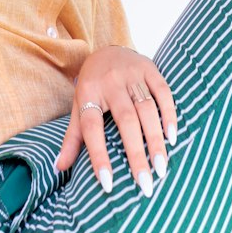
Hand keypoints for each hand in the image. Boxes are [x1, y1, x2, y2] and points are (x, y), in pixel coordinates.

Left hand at [52, 45, 177, 196]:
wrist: (107, 48)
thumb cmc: (92, 86)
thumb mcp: (78, 107)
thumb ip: (72, 138)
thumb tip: (59, 168)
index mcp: (88, 92)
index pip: (92, 128)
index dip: (98, 156)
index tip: (108, 184)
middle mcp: (110, 82)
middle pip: (124, 121)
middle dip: (135, 154)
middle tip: (145, 184)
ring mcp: (131, 73)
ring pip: (146, 109)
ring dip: (155, 139)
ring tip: (161, 167)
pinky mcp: (149, 67)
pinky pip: (162, 91)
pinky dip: (168, 114)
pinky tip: (172, 137)